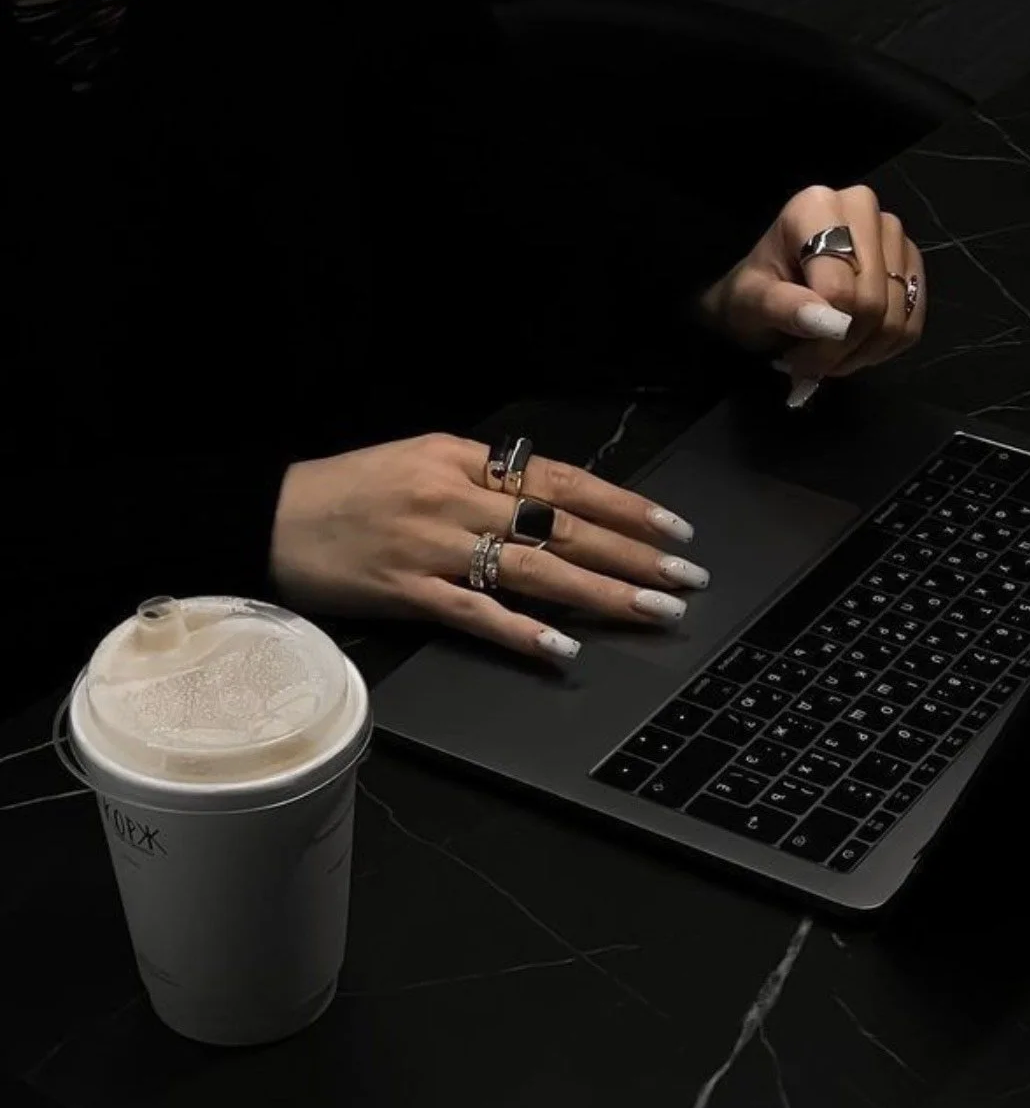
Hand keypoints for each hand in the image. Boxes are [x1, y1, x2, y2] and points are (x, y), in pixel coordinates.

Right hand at [268, 432, 709, 665]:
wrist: (263, 516)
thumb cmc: (345, 490)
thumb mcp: (419, 459)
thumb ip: (484, 477)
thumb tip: (552, 503)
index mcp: (463, 458)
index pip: (563, 480)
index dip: (625, 505)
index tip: (673, 528)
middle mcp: (455, 496)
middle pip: (563, 526)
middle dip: (634, 554)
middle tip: (687, 578)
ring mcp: (432, 546)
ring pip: (535, 570)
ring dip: (602, 593)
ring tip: (655, 612)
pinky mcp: (406, 591)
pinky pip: (477, 614)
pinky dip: (523, 633)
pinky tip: (564, 650)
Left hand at [699, 183, 925, 391]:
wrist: (766, 294)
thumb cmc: (754, 293)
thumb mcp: (750, 302)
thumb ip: (783, 307)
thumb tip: (825, 321)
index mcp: (817, 207)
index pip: (841, 287)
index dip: (823, 335)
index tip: (796, 356)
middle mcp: (861, 209)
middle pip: (872, 303)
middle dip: (840, 348)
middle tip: (810, 363)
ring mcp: (892, 235)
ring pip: (895, 318)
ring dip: (860, 354)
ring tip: (827, 356)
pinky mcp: (910, 264)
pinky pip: (911, 325)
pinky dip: (882, 350)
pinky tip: (853, 350)